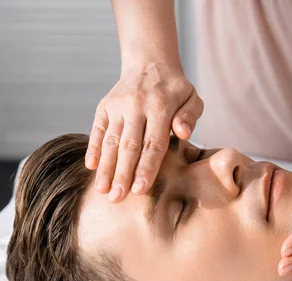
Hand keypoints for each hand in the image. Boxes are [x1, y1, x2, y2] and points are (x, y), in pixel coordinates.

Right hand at [85, 63, 203, 201]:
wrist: (149, 63)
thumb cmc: (175, 91)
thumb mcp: (192, 98)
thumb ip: (190, 116)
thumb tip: (183, 134)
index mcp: (160, 107)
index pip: (153, 144)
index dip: (146, 168)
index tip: (139, 190)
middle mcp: (136, 106)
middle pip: (129, 146)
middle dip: (122, 174)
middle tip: (117, 199)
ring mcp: (118, 106)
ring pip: (111, 141)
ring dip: (106, 168)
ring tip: (103, 191)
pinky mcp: (104, 107)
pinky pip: (97, 130)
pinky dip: (93, 148)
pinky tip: (91, 168)